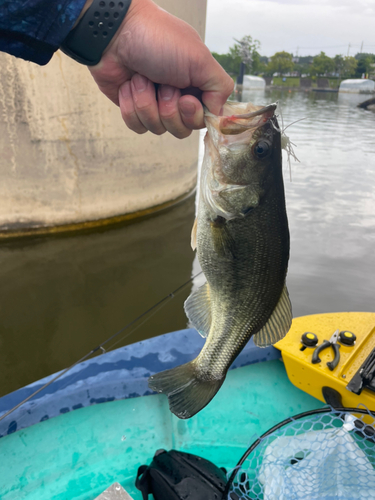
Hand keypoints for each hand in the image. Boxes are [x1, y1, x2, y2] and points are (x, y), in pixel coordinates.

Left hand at [88, 0, 233, 137]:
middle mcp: (177, 97)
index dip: (193, 115)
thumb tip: (217, 113)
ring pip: (157, 129)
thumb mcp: (200, 59)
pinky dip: (131, 106)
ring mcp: (154, 104)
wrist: (114, 33)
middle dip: (168, 108)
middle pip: (181, 129)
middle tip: (161, 82)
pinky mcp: (133, 109)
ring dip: (146, 102)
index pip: (203, 120)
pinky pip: (137, 126)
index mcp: (196, 85)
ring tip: (141, 77)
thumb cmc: (157, 39)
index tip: (185, 98)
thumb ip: (220, 87)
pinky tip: (128, 85)